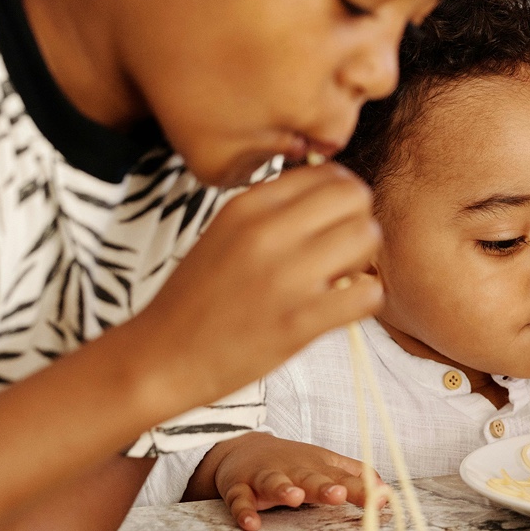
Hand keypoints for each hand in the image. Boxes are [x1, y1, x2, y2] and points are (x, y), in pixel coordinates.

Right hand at [135, 163, 382, 407]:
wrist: (161, 356)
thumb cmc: (198, 297)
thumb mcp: (228, 232)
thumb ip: (275, 210)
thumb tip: (333, 194)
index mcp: (249, 205)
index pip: (329, 173)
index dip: (342, 198)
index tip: (333, 223)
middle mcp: (267, 232)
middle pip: (356, 197)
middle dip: (358, 223)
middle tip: (342, 253)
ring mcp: (284, 276)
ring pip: (367, 238)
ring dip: (364, 261)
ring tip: (340, 281)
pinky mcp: (299, 321)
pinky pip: (368, 293)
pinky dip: (366, 300)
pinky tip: (342, 308)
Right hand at [209, 433, 379, 530]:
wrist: (242, 448)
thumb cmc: (292, 461)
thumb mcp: (325, 463)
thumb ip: (354, 475)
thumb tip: (385, 490)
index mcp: (317, 467)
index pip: (343, 478)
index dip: (362, 489)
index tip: (380, 499)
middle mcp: (294, 470)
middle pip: (310, 477)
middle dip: (324, 486)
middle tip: (338, 494)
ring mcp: (266, 477)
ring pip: (275, 482)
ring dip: (284, 490)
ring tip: (295, 498)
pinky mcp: (240, 487)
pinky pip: (240, 500)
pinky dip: (244, 511)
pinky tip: (252, 523)